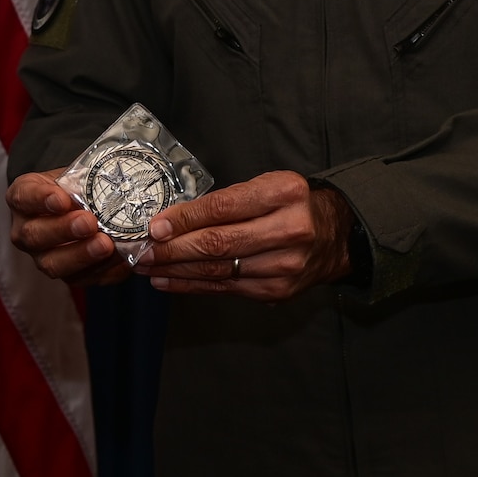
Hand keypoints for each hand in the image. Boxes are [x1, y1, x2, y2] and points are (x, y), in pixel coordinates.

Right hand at [8, 168, 129, 285]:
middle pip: (35, 235)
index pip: (23, 197)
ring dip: (81, 255)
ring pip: (53, 264)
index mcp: (23, 198)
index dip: (40, 199)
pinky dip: (103, 270)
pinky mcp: (67, 275)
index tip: (61, 199)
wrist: (86, 205)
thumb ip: (89, 180)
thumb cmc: (78, 186)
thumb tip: (117, 187)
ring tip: (105, 245)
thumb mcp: (78, 174)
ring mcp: (43, 256)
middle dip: (63, 230)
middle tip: (89, 223)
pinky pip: (82, 278)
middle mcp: (26, 230)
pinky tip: (120, 260)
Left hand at [133, 171, 353, 300]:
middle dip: (173, 249)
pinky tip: (169, 281)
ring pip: (218, 270)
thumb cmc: (292, 205)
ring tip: (147, 266)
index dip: (185, 219)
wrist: (335, 236)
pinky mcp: (277, 291)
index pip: (224, 207)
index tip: (155, 226)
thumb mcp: (267, 186)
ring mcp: (284, 266)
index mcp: (285, 194)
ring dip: (176, 270)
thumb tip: (172, 220)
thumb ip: (227, 200)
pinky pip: (226, 289)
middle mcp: (289, 230)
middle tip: (142, 251)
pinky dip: (192, 285)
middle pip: (219, 243)